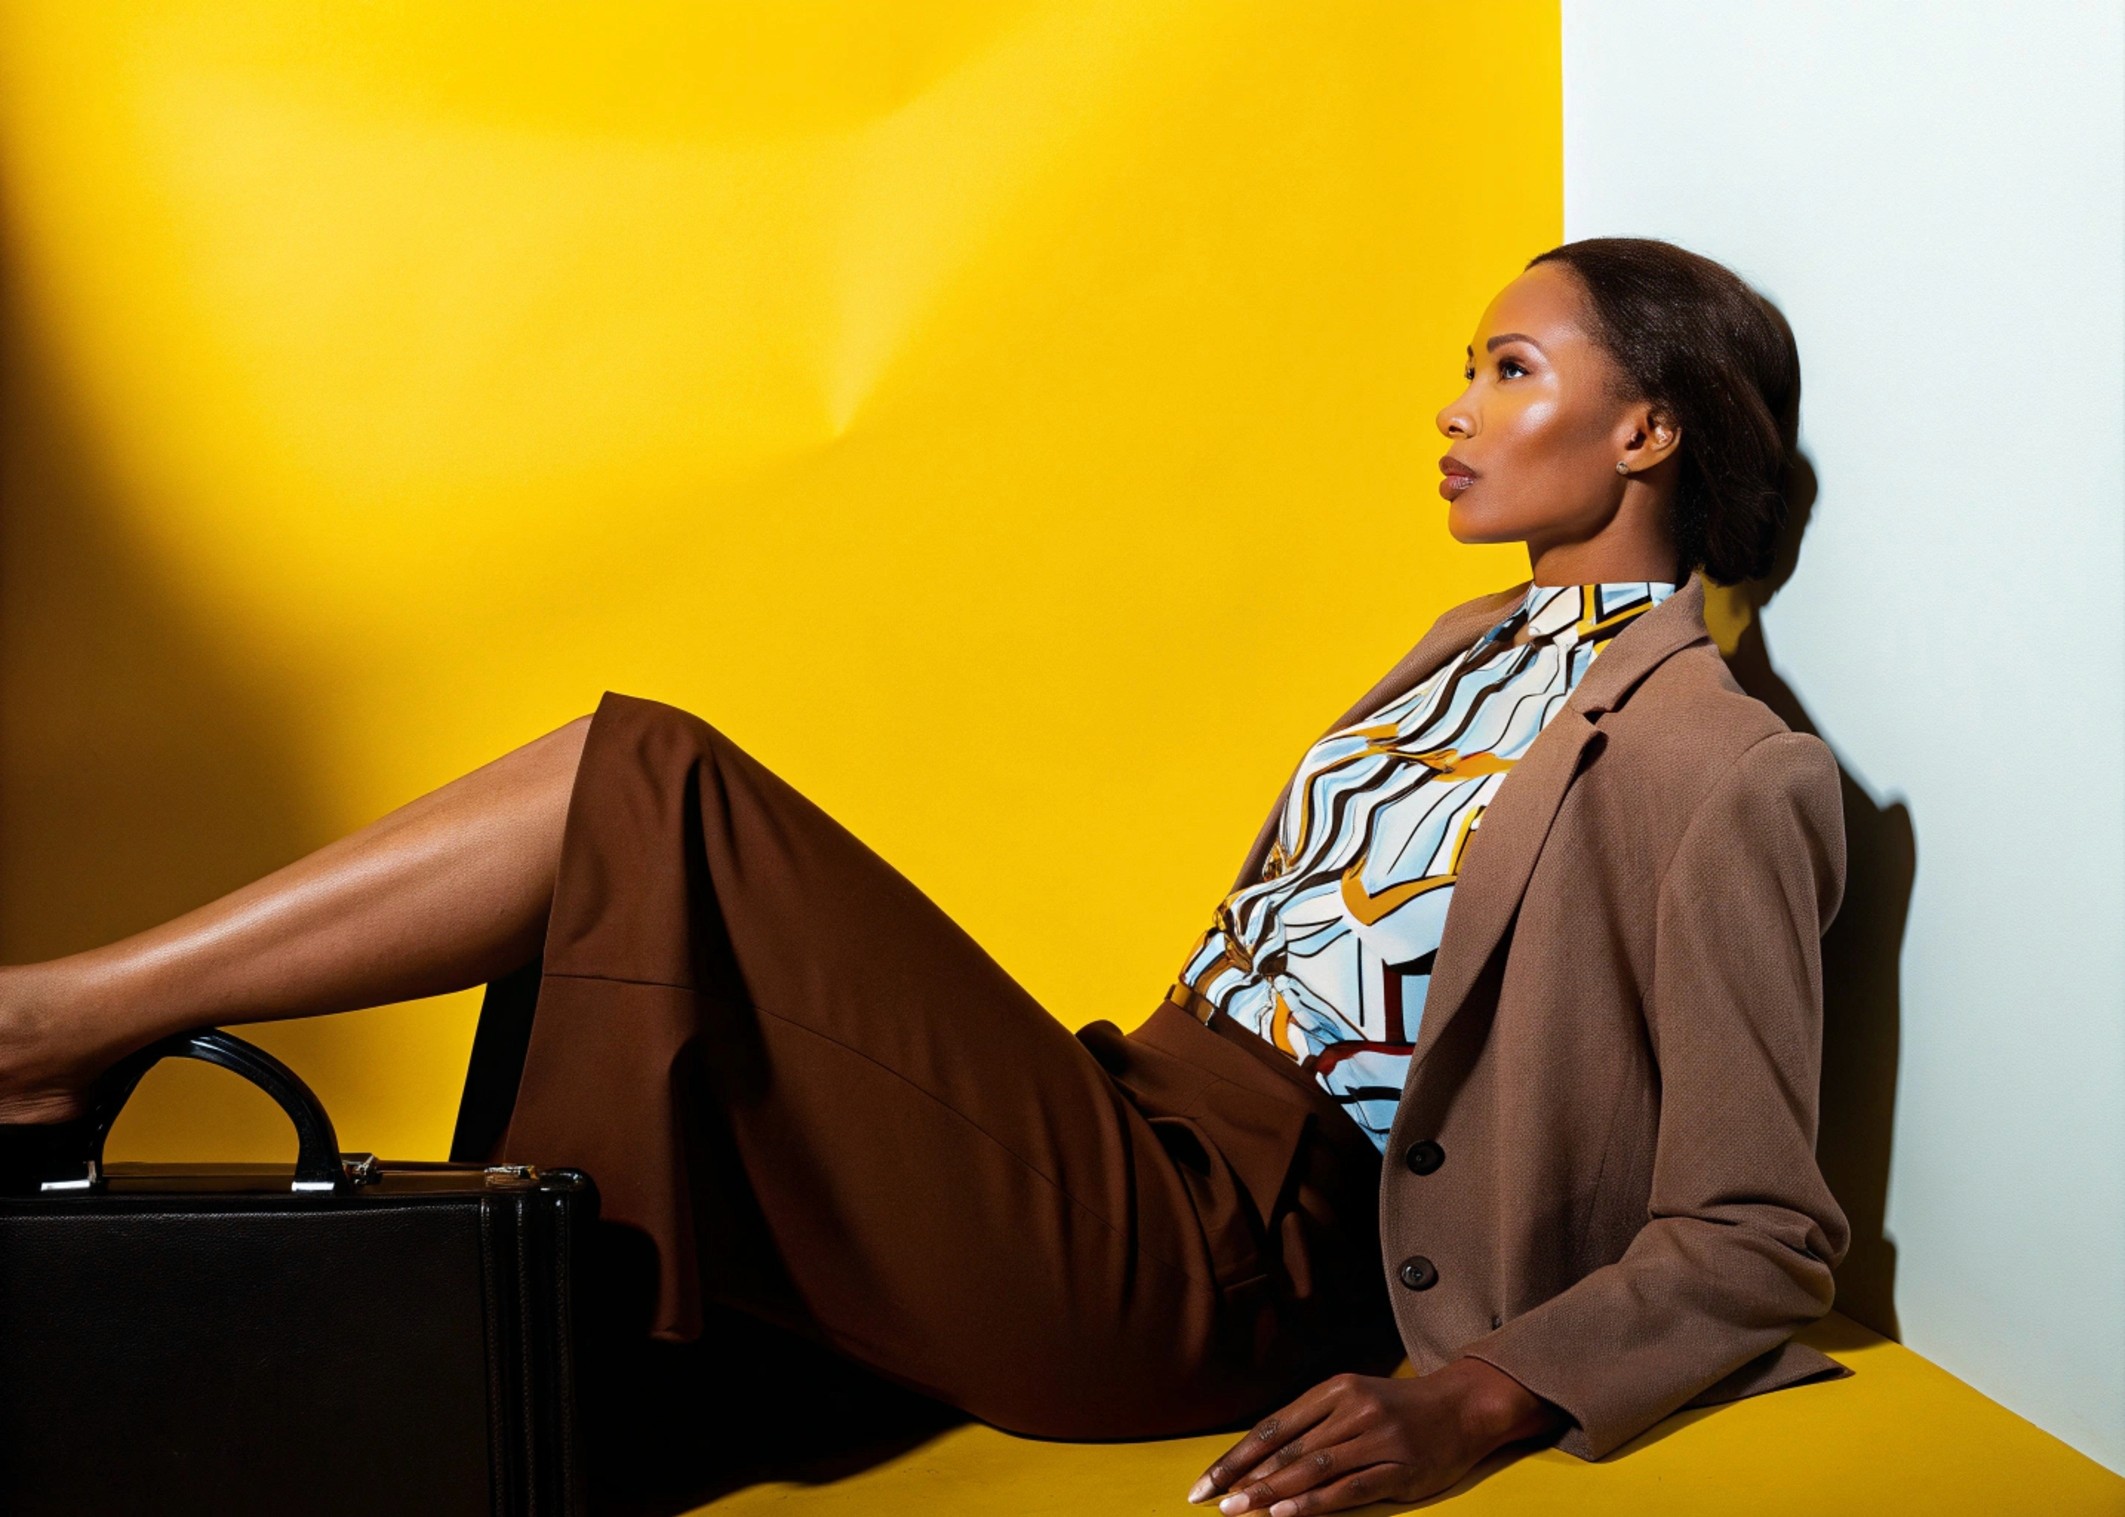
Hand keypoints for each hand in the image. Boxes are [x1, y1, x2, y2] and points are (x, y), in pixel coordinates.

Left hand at [1183, 1358, 1563, 1514]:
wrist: (1464, 1406)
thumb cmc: (1400, 1408)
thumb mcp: (1354, 1399)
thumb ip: (1313, 1424)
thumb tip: (1260, 1461)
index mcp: (1335, 1389)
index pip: (1273, 1426)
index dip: (1237, 1455)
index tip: (1207, 1480)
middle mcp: (1353, 1409)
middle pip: (1288, 1448)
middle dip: (1246, 1477)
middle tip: (1213, 1501)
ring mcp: (1377, 1438)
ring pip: (1313, 1467)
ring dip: (1273, 1492)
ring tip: (1240, 1510)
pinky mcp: (1399, 1468)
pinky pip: (1349, 1488)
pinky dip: (1315, 1503)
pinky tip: (1288, 1515)